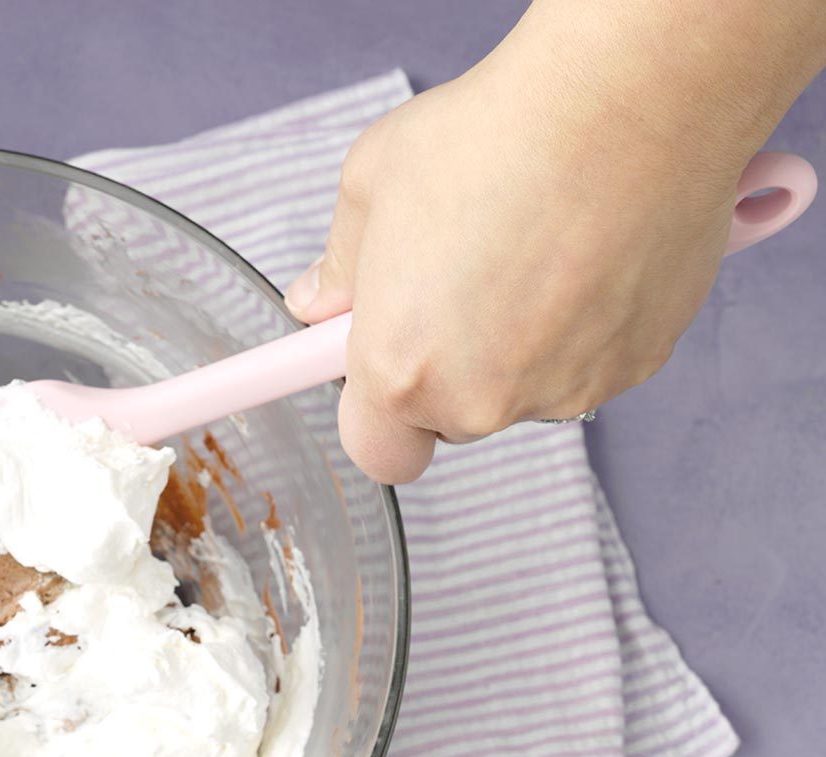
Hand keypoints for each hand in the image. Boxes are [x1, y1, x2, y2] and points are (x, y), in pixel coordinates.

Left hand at [286, 0, 825, 483]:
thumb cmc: (491, 135)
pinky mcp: (638, 363)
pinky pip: (591, 363)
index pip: (377, 453)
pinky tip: (586, 252)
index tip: (382, 364)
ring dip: (520, 346)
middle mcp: (483, 400)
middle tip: (461, 280)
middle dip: (449, 366)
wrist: (625, 101)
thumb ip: (339, 266)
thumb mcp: (371, 185)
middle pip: (454, 417)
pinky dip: (586, 325)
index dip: (377, 414)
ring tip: (531, 251)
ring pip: (526, 391)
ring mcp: (568, 389)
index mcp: (401, 371)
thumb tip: (319, 304)